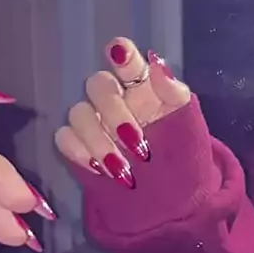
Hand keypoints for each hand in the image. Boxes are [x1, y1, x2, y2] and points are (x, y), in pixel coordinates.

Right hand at [55, 37, 189, 186]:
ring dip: (98, 139)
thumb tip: (157, 62)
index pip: (127, 61)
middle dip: (114, 113)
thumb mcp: (189, 122)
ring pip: (78, 112)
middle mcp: (114, 99)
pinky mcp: (78, 146)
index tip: (121, 56)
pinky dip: (80, 151)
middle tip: (138, 144)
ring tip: (122, 168)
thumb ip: (173, 91)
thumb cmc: (183, 154)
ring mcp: (95, 122)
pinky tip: (99, 168)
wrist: (173, 198)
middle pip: (97, 85)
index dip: (121, 54)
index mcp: (142, 86)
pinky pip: (64, 137)